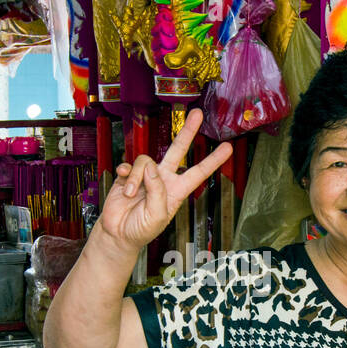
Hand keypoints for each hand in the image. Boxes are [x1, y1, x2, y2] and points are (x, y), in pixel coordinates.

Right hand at [95, 109, 233, 252]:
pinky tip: (124, 187)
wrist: (118, 233)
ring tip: (132, 194)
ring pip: (146, 160)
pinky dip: (126, 176)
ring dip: (137, 178)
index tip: (228, 148)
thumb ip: (158, 192)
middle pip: (178, 150)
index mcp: (176, 192)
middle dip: (187, 132)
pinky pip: (129, 165)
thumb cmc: (141, 230)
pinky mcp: (129, 175)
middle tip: (197, 114)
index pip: (198, 173)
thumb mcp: (157, 217)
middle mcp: (163, 180)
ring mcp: (146, 176)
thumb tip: (152, 167)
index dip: (213, 160)